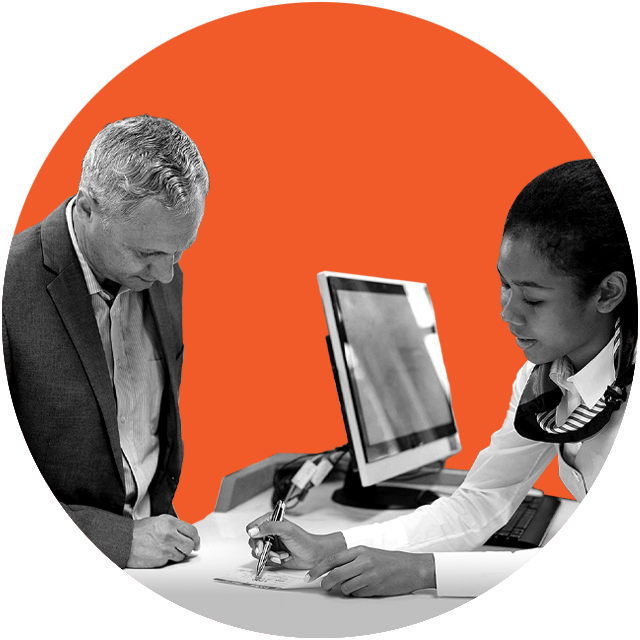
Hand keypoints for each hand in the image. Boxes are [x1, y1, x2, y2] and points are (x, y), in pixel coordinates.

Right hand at [127, 514, 200, 567]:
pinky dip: (169, 558)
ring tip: (168, 549)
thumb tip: (187, 534)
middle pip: (190, 544)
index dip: (196, 538)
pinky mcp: (161, 558)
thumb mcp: (159, 521)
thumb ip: (174, 526)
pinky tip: (160, 553)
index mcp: (170, 522)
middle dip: (189, 548)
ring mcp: (166, 547)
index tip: (197, 542)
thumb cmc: (139, 531)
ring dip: (178, 553)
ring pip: (182, 554)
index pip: (192, 531)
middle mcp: (170, 534)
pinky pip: (172, 560)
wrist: (124, 541)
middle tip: (186, 548)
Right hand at [246, 513, 345, 570]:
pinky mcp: (271, 555)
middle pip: (252, 541)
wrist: (313, 555)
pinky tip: (282, 558)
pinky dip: (271, 561)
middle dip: (261, 548)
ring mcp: (270, 544)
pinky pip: (262, 560)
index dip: (254, 535)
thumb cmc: (304, 540)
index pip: (253, 527)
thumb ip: (270, 527)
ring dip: (268, 555)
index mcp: (271, 520)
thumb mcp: (287, 530)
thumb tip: (253, 530)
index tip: (260, 542)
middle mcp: (269, 531)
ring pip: (257, 552)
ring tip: (280, 555)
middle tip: (268, 551)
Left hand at [305, 546, 435, 596]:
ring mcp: (369, 574)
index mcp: (359, 550)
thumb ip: (351, 561)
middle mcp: (363, 561)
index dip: (318, 569)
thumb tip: (332, 572)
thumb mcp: (368, 554)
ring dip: (345, 590)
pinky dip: (357, 593)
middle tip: (324, 587)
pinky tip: (366, 588)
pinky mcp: (375, 587)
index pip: (332, 559)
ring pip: (345, 587)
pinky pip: (357, 594)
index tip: (309, 577)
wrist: (411, 567)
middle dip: (326, 584)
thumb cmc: (389, 561)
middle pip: (335, 575)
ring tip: (356, 585)